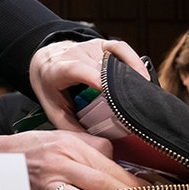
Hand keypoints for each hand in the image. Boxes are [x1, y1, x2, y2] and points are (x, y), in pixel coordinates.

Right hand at [0, 129, 148, 189]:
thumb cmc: (33, 146)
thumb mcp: (63, 136)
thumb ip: (93, 146)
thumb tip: (118, 160)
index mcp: (69, 147)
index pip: (109, 167)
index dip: (133, 180)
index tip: (153, 187)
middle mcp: (60, 166)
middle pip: (102, 186)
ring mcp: (50, 188)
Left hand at [28, 37, 147, 130]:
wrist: (45, 61)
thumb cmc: (50, 87)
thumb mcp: (53, 109)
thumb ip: (71, 127)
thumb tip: (95, 145)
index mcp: (57, 69)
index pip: (76, 69)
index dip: (93, 78)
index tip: (108, 90)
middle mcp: (74, 54)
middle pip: (100, 66)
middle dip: (117, 83)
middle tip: (134, 106)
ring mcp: (89, 47)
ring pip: (113, 57)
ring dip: (129, 74)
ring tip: (143, 94)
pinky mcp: (102, 44)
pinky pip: (121, 48)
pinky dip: (134, 61)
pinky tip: (143, 77)